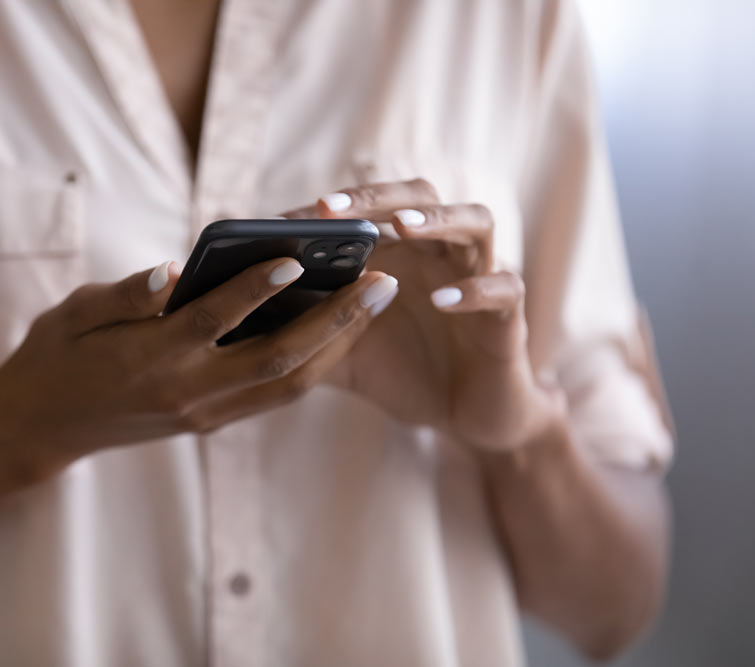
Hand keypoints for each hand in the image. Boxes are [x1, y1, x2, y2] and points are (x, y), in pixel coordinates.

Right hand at [0, 258, 397, 475]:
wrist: (40, 427)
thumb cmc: (54, 356)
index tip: (297, 256)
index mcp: (149, 359)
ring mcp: (203, 413)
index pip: (213, 319)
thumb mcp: (73, 314)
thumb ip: (124, 295)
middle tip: (380, 282)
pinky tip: (339, 331)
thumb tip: (170, 270)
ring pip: (287, 384)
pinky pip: (275, 394)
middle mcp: (186, 392)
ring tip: (374, 302)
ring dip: (337, 344)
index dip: (255, 288)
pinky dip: (313, 363)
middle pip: (276, 359)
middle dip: (335, 321)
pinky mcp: (210, 422)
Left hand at [284, 179, 561, 451]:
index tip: (281, 221)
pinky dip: (474, 289)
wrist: (466, 417)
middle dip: (376, 196)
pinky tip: (442, 299)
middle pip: (421, 194)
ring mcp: (479, 276)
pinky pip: (504, 288)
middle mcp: (441, 252)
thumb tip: (246, 314)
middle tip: (329, 210)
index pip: (369, 209)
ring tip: (398, 229)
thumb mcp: (344, 351)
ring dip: (437, 220)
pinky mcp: (508, 314)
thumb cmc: (402, 372)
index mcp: (401, 252)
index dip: (327, 210)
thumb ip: (305, 328)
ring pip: (475, 222)